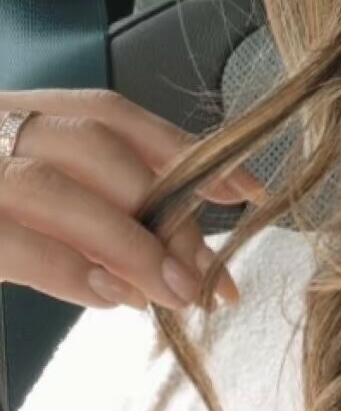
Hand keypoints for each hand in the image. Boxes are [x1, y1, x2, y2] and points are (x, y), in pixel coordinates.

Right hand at [0, 88, 269, 311]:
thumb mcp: (32, 202)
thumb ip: (93, 207)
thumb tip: (176, 252)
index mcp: (14, 114)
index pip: (109, 113)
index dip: (182, 149)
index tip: (247, 191)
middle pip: (93, 148)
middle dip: (165, 212)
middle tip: (209, 274)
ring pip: (52, 189)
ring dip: (129, 245)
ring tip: (175, 294)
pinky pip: (13, 242)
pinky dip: (69, 270)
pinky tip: (112, 297)